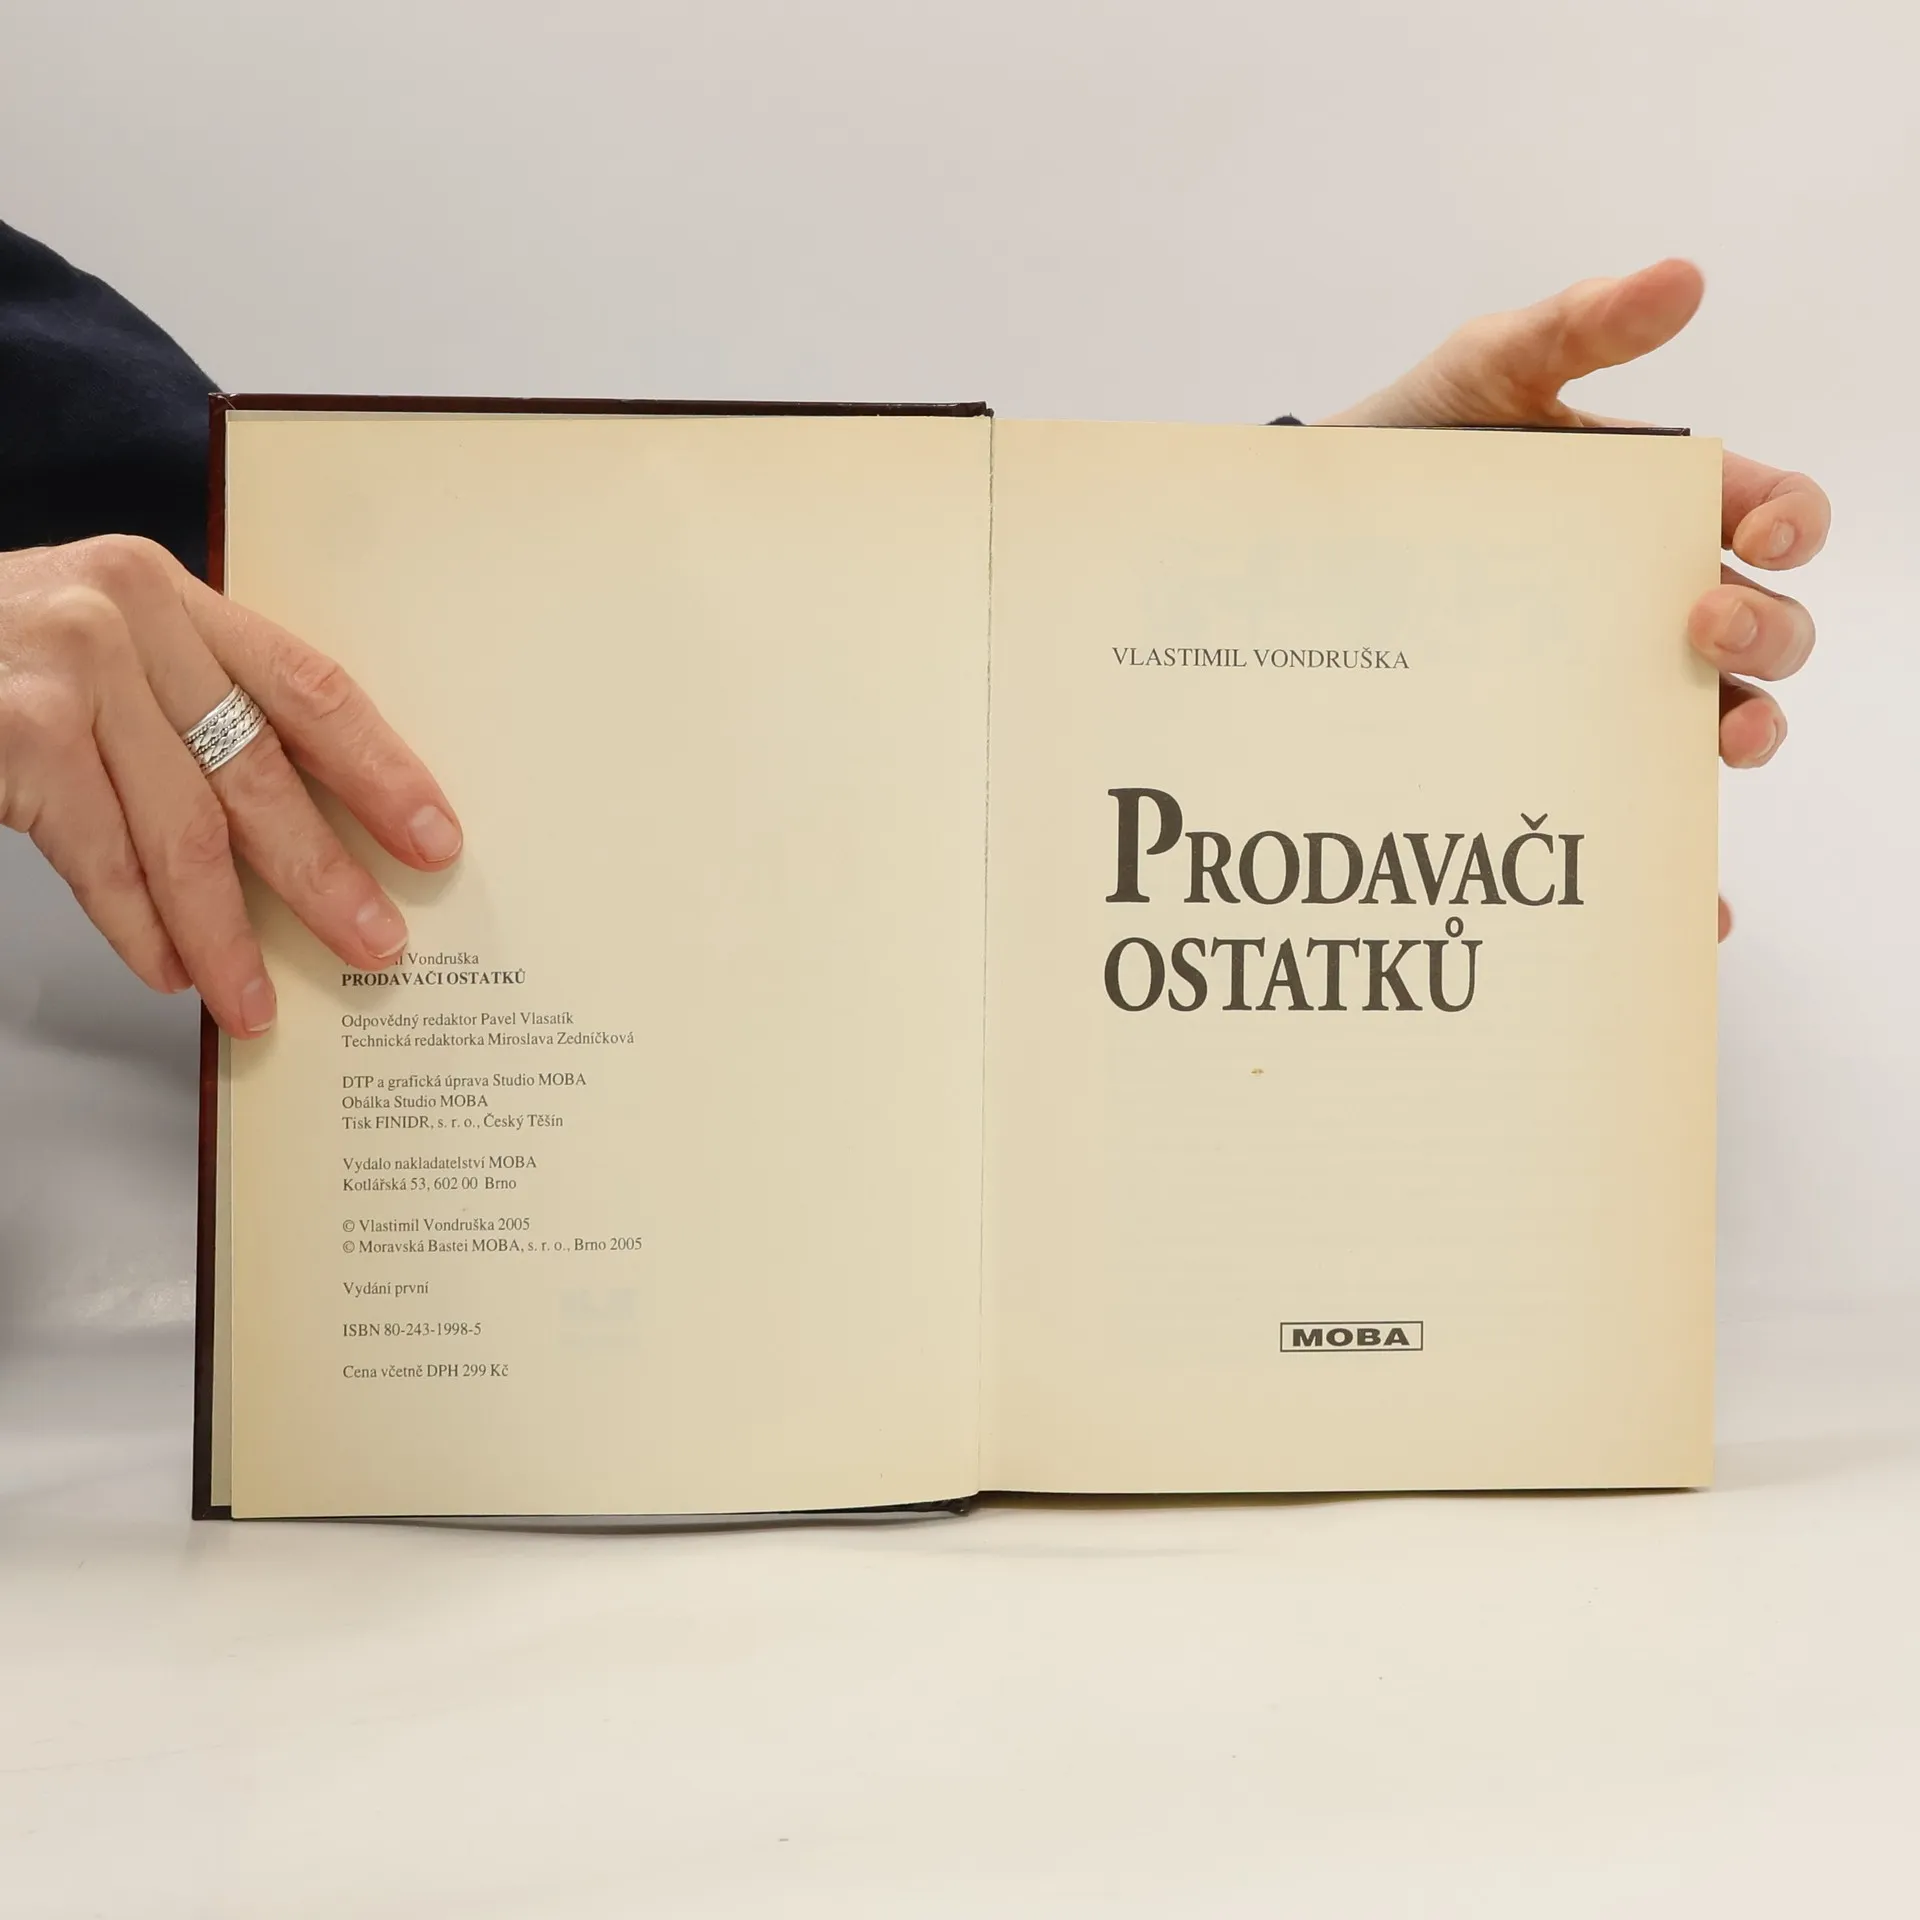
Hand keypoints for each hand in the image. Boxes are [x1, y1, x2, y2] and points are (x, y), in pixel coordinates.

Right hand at [0, 535, 461, 1034]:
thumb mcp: (102, 645)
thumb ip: (188, 705)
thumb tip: (298, 832)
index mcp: (170, 593)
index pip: (309, 687)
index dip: (381, 770)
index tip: (434, 837)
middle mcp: (126, 618)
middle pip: (258, 770)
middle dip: (325, 874)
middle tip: (377, 944)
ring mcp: (64, 672)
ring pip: (182, 831)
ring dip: (229, 932)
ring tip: (259, 1000)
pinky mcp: (15, 732)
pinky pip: (101, 856)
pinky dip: (140, 926)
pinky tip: (174, 972)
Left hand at [1320, 258, 1827, 938]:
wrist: (1299, 551)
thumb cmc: (1404, 455)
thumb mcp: (1477, 379)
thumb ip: (1572, 330)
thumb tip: (1684, 276)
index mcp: (1658, 508)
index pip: (1770, 518)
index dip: (1792, 523)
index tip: (1759, 531)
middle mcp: (1647, 603)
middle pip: (1766, 631)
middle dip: (1767, 632)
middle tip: (1698, 627)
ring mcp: (1603, 684)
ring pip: (1721, 725)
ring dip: (1746, 736)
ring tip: (1719, 744)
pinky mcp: (1551, 754)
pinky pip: (1634, 820)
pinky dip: (1674, 867)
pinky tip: (1687, 906)